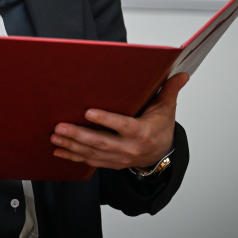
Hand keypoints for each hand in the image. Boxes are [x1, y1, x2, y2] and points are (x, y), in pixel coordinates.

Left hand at [50, 72, 189, 169]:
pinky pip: (89, 161)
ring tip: (55, 136)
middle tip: (60, 127)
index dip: (106, 120)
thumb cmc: (160, 127)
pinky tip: (58, 152)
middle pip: (101, 142)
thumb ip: (170, 91)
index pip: (122, 126)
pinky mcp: (110, 163)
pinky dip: (73, 157)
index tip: (88, 112)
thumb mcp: (166, 108)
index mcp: (142, 133)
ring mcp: (118, 158)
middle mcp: (129, 149)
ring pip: (92, 153)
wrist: (161, 154)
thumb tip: (182, 74)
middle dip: (79, 135)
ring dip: (71, 145)